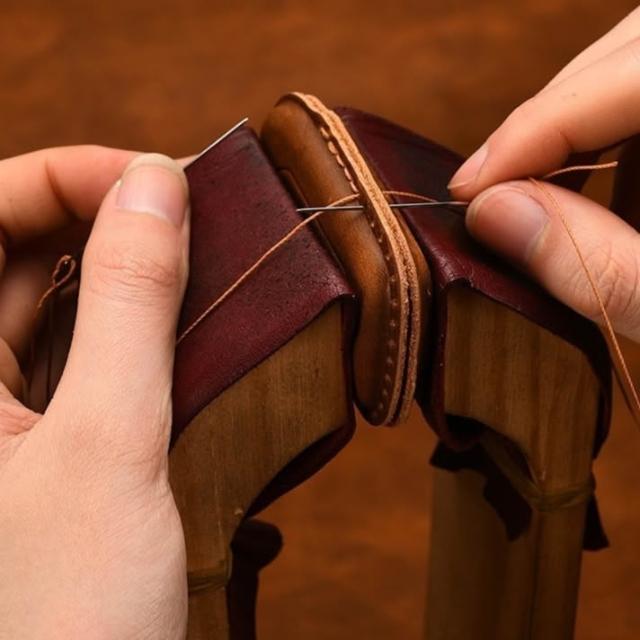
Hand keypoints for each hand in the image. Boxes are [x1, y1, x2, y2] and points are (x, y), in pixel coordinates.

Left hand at [0, 147, 189, 638]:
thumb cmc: (60, 626)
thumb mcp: (107, 445)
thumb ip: (130, 305)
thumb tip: (157, 188)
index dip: (62, 176)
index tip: (157, 178)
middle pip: (10, 251)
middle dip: (97, 216)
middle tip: (185, 211)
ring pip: (44, 300)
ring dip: (118, 271)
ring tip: (193, 259)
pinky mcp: (32, 439)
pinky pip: (72, 352)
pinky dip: (126, 327)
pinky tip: (177, 325)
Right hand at [448, 8, 639, 341]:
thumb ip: (594, 263)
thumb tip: (492, 214)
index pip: (637, 72)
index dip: (535, 129)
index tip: (470, 188)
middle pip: (629, 49)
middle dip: (548, 121)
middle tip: (491, 189)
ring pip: (632, 65)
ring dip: (577, 130)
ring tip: (542, 196)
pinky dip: (613, 143)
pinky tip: (599, 192)